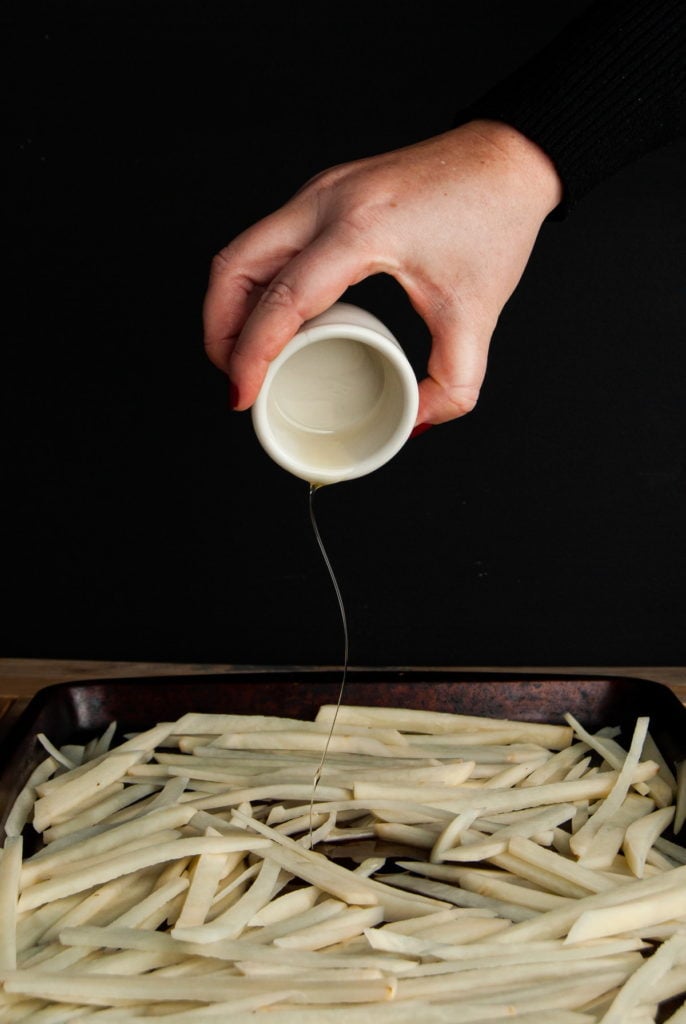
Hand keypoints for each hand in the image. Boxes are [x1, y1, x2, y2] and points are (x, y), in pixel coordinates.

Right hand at [203, 119, 561, 426]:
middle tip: (232, 376)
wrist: (510, 160)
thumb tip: (414, 420)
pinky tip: (270, 317)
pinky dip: (253, 283)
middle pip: (234, 267)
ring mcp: (320, 192)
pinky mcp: (325, 193)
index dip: (251, 355)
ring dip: (229, 304)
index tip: (242, 395)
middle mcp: (327, 202)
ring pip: (242, 249)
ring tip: (242, 353)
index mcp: (360, 229)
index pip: (281, 300)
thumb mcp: (476, 315)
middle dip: (219, 330)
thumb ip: (452, 384)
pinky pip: (266, 240)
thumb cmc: (494, 220)